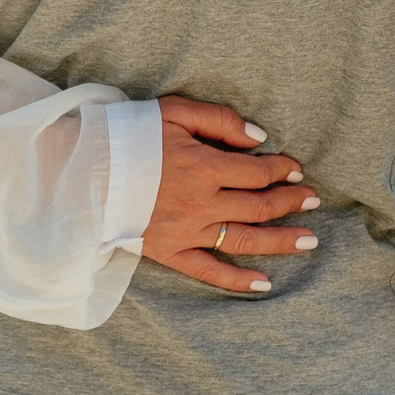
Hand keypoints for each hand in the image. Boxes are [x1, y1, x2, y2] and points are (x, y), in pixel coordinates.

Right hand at [142, 96, 319, 294]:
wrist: (82, 169)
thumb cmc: (127, 135)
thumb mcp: (173, 111)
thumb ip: (219, 120)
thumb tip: (258, 138)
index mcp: (204, 166)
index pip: (258, 172)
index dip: (282, 169)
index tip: (295, 169)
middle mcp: (202, 203)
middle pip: (259, 206)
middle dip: (290, 202)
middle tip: (312, 200)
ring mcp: (187, 231)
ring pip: (245, 239)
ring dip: (281, 240)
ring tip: (309, 240)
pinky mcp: (169, 251)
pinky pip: (208, 271)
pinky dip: (237, 280)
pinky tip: (264, 283)